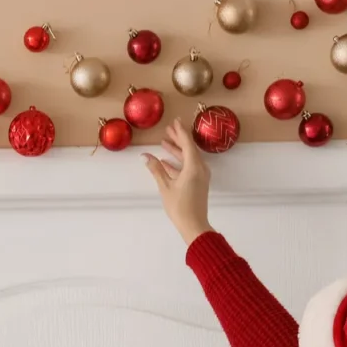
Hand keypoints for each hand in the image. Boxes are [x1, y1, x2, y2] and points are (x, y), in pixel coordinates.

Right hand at [144, 119, 211, 244]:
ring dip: (177, 150)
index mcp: (194, 167)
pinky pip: (189, 167)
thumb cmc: (179, 206)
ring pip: (188, 158)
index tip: (175, 121)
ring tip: (165, 143)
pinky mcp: (198, 182)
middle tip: (168, 129)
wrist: (194, 225)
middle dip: (178, 139)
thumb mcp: (165, 187)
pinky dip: (179, 162)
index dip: (180, 131)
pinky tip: (167, 162)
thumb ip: (156, 169)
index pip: (187, 144)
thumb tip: (145, 156)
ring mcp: (200, 175)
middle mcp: (200, 168)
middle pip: (189, 149)